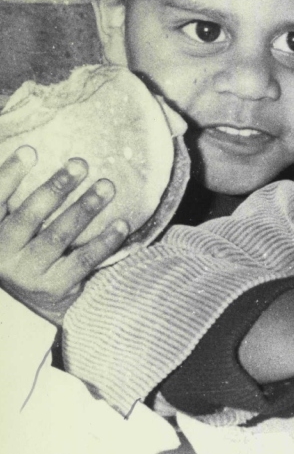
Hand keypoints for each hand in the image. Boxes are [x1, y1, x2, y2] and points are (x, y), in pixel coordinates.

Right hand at [0, 146, 127, 323]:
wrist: (33, 303)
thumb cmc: (23, 248)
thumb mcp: (10, 225)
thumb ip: (13, 199)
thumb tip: (28, 151)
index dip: (9, 175)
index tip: (30, 150)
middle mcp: (3, 255)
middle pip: (29, 217)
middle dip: (56, 188)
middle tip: (80, 164)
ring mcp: (28, 274)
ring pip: (58, 237)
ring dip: (84, 208)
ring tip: (107, 186)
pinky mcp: (54, 288)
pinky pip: (82, 262)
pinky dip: (104, 242)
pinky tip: (121, 224)